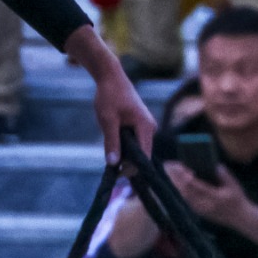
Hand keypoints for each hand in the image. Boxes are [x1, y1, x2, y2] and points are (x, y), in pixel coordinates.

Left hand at [68, 24, 157, 164]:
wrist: (111, 78)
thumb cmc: (109, 96)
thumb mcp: (107, 120)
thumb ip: (111, 142)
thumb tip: (113, 163)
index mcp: (145, 127)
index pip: (144, 155)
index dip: (134, 168)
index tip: (121, 178)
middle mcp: (149, 128)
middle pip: (142, 154)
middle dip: (130, 165)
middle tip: (115, 177)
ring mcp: (146, 127)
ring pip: (137, 149)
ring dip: (126, 157)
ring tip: (114, 168)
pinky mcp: (139, 126)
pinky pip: (134, 142)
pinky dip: (125, 149)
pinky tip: (115, 155)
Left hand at [166, 161, 257, 229]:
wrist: (239, 218)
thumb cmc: (238, 199)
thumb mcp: (235, 186)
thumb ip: (224, 175)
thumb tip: (214, 165)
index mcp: (215, 197)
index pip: (197, 186)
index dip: (187, 177)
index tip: (180, 167)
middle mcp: (205, 204)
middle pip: (186, 190)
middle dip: (175, 177)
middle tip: (167, 165)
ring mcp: (199, 209)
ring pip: (183, 195)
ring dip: (174, 182)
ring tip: (168, 170)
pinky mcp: (197, 211)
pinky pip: (185, 199)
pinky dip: (179, 188)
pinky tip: (174, 180)